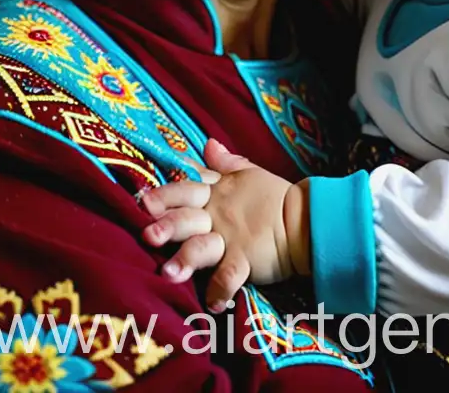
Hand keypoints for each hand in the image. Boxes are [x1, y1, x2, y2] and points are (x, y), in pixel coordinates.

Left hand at [141, 139, 309, 310]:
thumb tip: (207, 143)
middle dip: (168, 226)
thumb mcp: (249, 173)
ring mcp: (231, 238)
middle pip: (188, 218)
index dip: (165, 194)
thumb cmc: (274, 197)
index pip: (186, 189)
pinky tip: (212, 304)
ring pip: (204, 247)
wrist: (305, 219)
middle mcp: (218, 214)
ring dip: (187, 260)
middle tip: (147, 236)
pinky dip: (222, 289)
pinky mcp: (246, 259)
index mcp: (216, 192)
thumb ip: (225, 162)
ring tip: (169, 274)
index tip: (143, 200)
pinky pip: (231, 275)